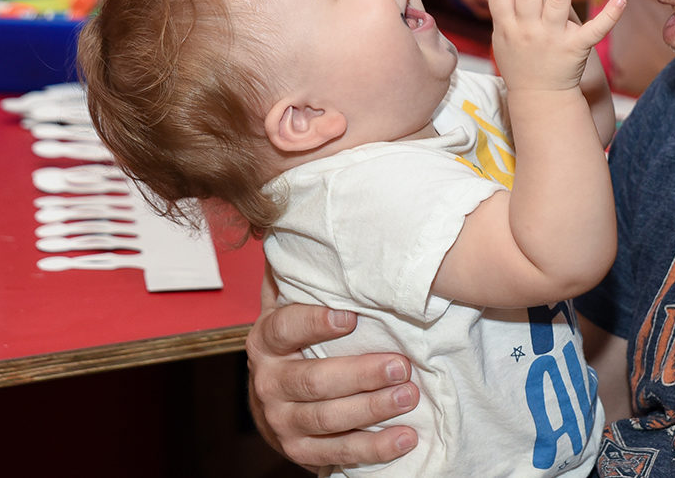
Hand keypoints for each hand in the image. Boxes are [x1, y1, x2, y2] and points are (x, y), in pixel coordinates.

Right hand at [246, 285, 419, 467]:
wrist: (276, 403)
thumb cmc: (297, 344)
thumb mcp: (290, 308)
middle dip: (360, 374)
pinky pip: (338, 454)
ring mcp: (282, 420)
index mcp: (265, 342)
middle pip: (313, 380)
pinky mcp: (298, 451)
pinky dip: (374, 448)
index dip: (315, 323)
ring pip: (327, 418)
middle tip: (401, 365)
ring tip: (409, 396)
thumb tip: (299, 220)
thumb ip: (298, 275)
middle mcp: (268, 382)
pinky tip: (405, 438)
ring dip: (372, 409)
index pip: (285, 329)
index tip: (351, 317)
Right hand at [489, 0, 625, 91]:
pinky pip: (596, 29)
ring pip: (558, 0)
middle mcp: (529, 31)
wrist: (540, 97)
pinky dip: (610, 15)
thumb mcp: (501, 40)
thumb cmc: (520, 64)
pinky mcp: (576, 48)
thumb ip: (502, 13)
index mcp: (507, 28)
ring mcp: (553, 39)